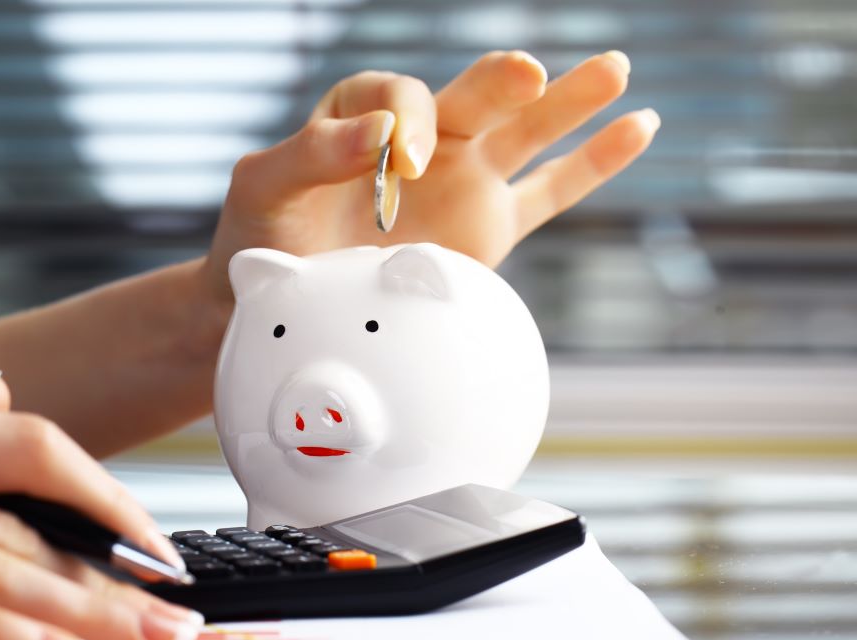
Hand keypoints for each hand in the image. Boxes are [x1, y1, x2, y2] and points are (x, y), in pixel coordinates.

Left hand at [206, 50, 657, 299]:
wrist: (278, 308)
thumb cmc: (262, 241)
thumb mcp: (264, 187)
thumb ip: (311, 153)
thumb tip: (381, 136)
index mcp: (361, 116)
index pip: (398, 98)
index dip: (405, 122)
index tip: (397, 165)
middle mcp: (421, 141)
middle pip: (472, 97)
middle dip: (500, 82)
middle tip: (527, 75)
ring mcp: (461, 182)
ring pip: (525, 133)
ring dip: (569, 101)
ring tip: (615, 68)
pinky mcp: (488, 229)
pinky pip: (551, 191)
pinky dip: (595, 162)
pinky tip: (640, 127)